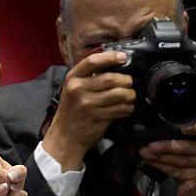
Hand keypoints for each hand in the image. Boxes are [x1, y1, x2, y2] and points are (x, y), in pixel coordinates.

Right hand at [41, 50, 134, 171]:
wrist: (65, 137)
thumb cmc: (72, 111)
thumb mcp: (73, 89)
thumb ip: (88, 77)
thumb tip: (115, 66)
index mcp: (72, 78)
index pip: (92, 61)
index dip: (110, 57)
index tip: (123, 57)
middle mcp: (78, 89)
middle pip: (111, 78)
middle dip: (126, 80)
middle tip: (130, 83)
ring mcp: (88, 104)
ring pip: (119, 94)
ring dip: (130, 95)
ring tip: (130, 96)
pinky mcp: (98, 118)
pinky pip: (120, 109)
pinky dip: (128, 108)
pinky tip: (127, 108)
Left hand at [141, 121, 195, 195]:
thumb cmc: (193, 165)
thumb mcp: (191, 149)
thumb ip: (180, 139)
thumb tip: (154, 133)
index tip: (183, 129)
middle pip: (187, 146)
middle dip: (166, 146)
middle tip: (150, 145)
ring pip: (179, 160)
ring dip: (160, 157)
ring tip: (146, 153)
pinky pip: (176, 171)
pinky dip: (162, 166)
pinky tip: (152, 162)